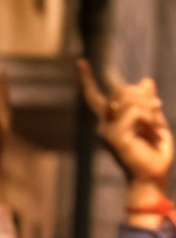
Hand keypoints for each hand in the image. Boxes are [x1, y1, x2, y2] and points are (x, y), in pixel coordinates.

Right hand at [77, 60, 173, 187]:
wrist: (153, 176)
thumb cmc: (154, 153)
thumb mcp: (154, 120)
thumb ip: (147, 102)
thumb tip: (146, 80)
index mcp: (110, 122)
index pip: (95, 97)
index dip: (88, 80)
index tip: (80, 62)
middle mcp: (103, 126)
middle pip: (120, 90)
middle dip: (142, 94)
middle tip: (157, 107)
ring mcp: (107, 132)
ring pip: (127, 98)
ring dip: (148, 106)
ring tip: (156, 123)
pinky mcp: (115, 137)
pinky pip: (134, 112)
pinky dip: (148, 116)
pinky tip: (152, 129)